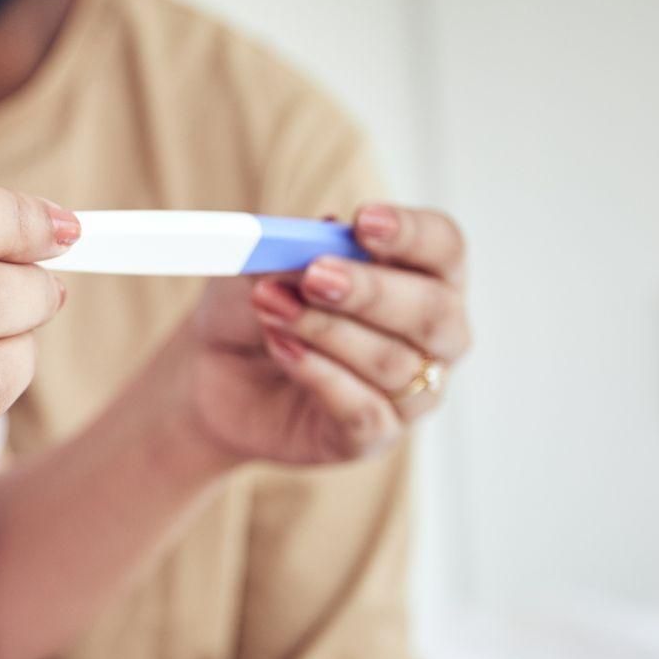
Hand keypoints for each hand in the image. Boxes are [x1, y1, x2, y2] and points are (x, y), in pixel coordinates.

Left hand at [177, 203, 469, 467]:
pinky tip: (283, 350)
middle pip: (434, 312)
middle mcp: (431, 336)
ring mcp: (410, 392)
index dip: (412, 234)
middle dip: (372, 291)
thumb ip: (296, 249)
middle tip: (315, 276)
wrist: (213, 373)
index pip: (444, 247)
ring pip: (394, 363)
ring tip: (271, 309)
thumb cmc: (257, 305)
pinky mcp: (373, 436)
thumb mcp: (263, 264)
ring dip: (328, 331)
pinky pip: (366, 412)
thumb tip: (324, 234)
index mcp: (421, 275)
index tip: (363, 221)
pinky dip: (320, 375)